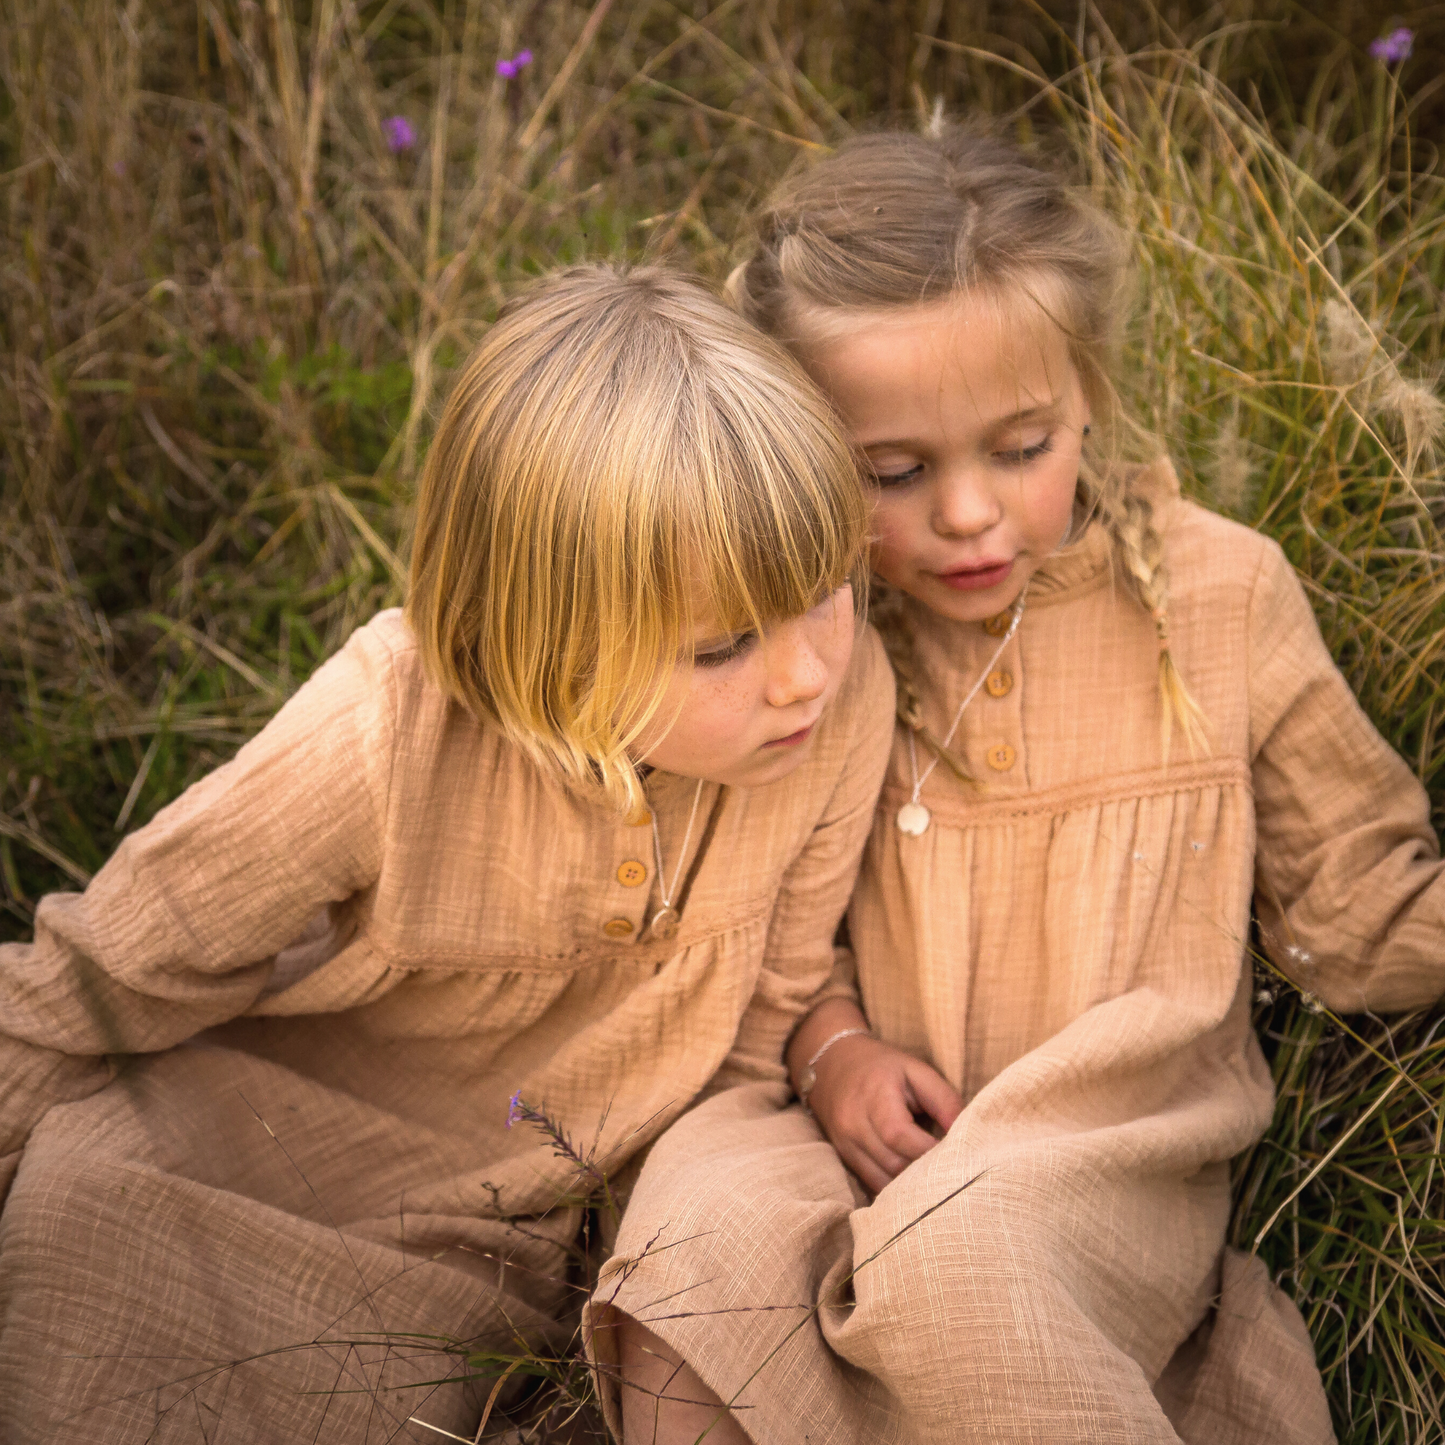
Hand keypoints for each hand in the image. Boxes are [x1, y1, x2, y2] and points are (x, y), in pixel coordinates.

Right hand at [806, 1035, 963, 1194]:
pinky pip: (872, 1184)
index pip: (899, 1135)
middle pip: (893, 1164)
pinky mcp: (844, 1157)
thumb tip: (968, 1133)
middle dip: (925, 1173)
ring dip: (911, 1186)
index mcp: (874, 1096)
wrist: (833, 1064)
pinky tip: (914, 1185)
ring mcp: (845, 1144)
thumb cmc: (882, 1067)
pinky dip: (895, 1189)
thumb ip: (944, 1099)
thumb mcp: (916, 1070)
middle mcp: (853, 1123)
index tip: (957, 1157)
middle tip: (952, 1174)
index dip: (930, 1152)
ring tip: (936, 1181)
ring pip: (882, 1181)